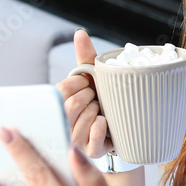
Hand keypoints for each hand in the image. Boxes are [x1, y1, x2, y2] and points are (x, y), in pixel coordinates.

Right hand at [56, 29, 111, 158]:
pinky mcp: (90, 153)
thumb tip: (80, 32)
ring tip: (102, 111)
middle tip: (97, 98)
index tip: (89, 84)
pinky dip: (102, 126)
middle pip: (71, 106)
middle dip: (89, 97)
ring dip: (98, 111)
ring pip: (83, 120)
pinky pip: (94, 137)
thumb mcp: (96, 78)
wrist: (126, 125)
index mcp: (59, 105)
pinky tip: (106, 123)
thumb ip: (86, 56)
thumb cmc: (106, 99)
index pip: (60, 91)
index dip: (78, 84)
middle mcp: (62, 124)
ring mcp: (75, 141)